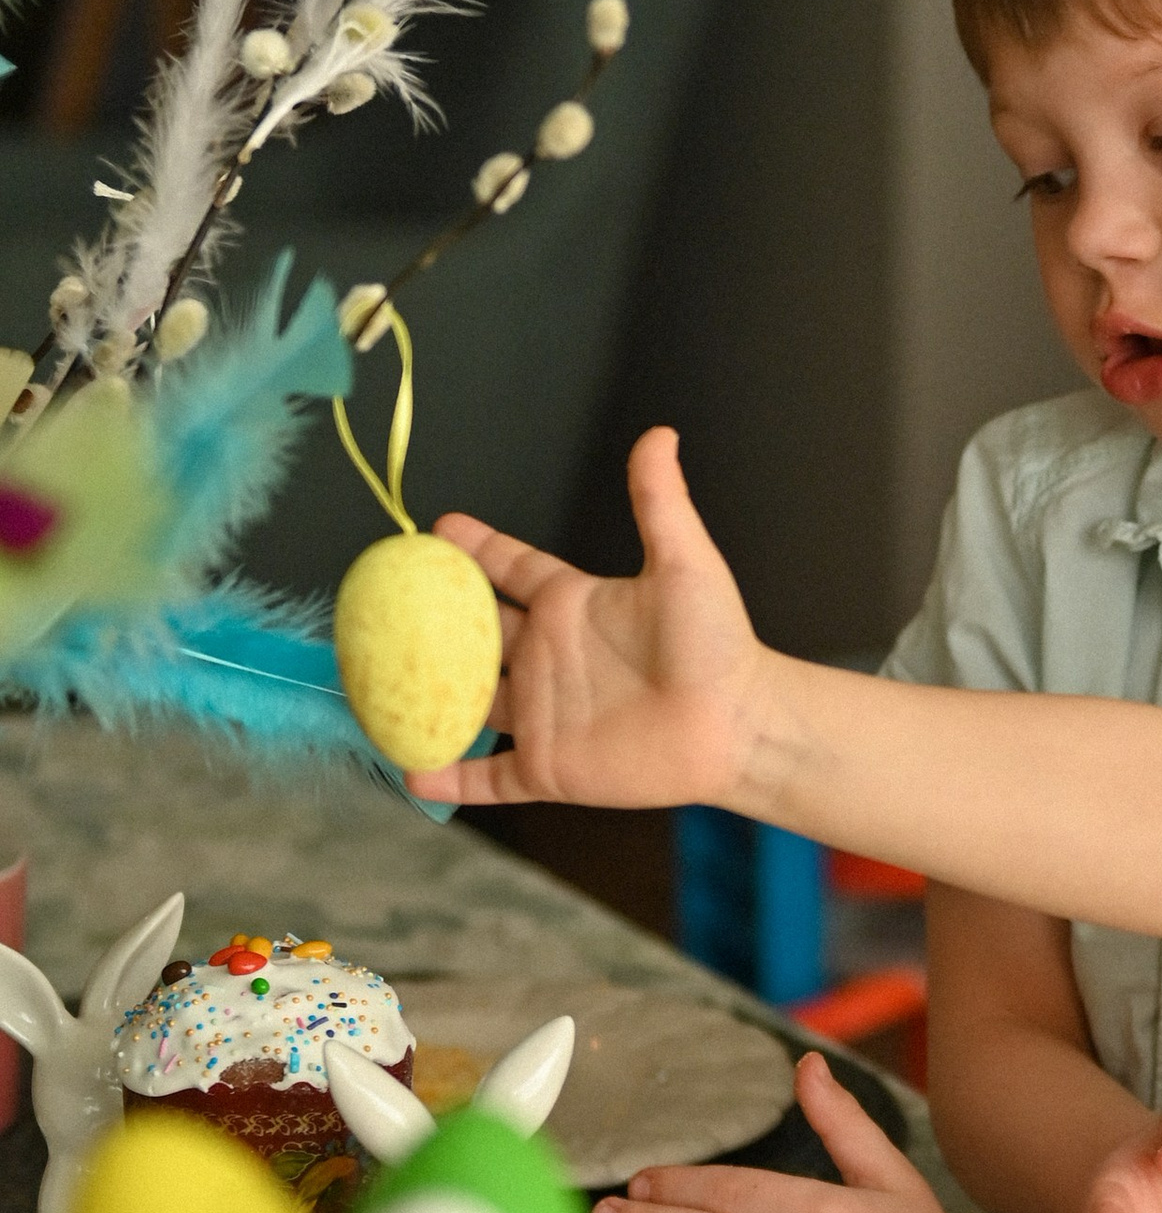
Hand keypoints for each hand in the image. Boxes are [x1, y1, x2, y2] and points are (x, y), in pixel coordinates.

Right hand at [414, 426, 764, 808]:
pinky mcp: (550, 766)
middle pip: (472, 636)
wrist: (740, 725)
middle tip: (377, 602)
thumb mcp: (684, 564)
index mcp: (572, 607)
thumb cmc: (720, 645)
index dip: (475, 551)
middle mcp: (549, 657)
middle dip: (428, 622)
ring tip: (369, 686)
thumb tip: (660, 433)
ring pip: (467, 704)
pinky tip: (411, 772)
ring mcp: (545, 714)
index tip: (435, 529)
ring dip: (422, 697)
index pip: (511, 571)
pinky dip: (448, 779)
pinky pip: (488, 778)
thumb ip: (659, 501)